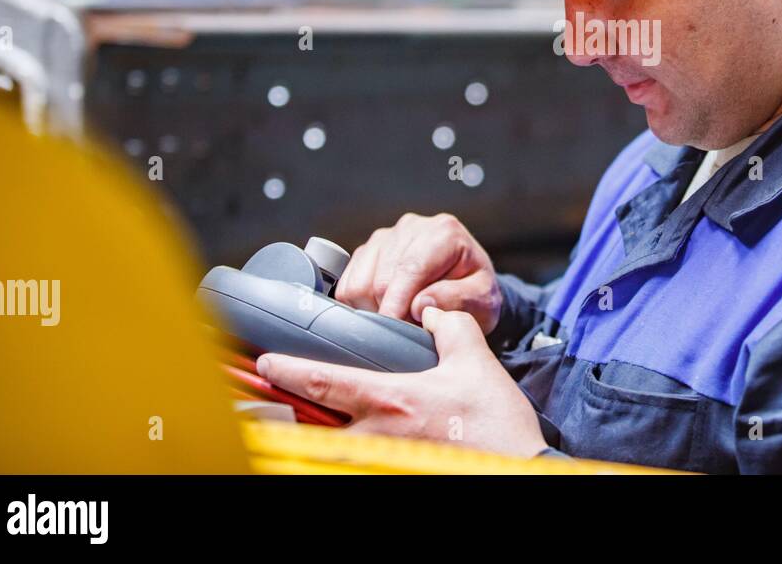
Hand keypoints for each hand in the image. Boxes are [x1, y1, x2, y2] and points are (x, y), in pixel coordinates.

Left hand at [256, 306, 547, 457]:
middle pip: (312, 425)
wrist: (517, 465)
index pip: (324, 382)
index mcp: (390, 398)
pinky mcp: (393, 471)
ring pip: (327, 448)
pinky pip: (353, 462)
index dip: (289, 371)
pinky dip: (338, 453)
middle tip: (263, 402)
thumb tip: (431, 308)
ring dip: (310, 434)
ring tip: (293, 423)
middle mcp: (376, 432)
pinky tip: (336, 444)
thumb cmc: (496, 420)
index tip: (265, 362)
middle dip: (286, 413)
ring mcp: (383, 457)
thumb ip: (450, 325)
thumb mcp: (475, 360)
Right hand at [336, 213, 501, 332]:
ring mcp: (386, 237)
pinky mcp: (368, 251)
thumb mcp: (483, 301)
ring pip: (358, 284)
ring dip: (373, 310)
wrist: (469, 284)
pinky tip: (385, 310)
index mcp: (443, 232)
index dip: (397, 305)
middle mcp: (411, 227)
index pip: (409, 269)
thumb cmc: (477, 292)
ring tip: (400, 319)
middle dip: (390, 313)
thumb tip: (420, 305)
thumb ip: (457, 300)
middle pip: (380, 279)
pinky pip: (346, 285)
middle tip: (409, 331)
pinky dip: (360, 306)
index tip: (394, 330)